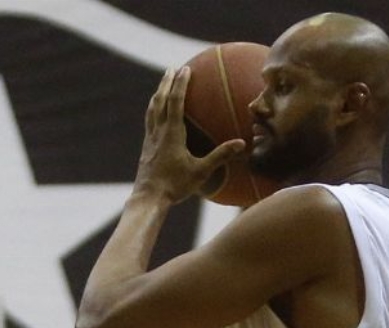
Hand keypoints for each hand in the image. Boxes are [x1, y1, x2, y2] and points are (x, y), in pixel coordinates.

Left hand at [130, 66, 245, 205]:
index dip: (180, 84)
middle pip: (160, 101)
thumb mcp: (201, 172)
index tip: (185, 68)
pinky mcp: (146, 149)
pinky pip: (149, 123)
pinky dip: (154, 112)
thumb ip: (220, 156)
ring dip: (157, 95)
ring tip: (162, 86)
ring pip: (152, 111)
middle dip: (166, 83)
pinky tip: (157, 115)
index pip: (175, 102)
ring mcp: (150, 140)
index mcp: (171, 134)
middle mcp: (158, 133)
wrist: (148, 199)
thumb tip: (241, 144)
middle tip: (171, 69)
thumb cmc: (175, 186)